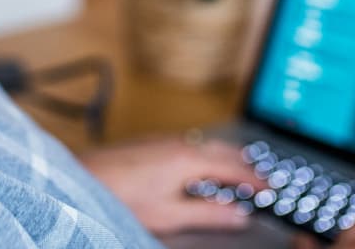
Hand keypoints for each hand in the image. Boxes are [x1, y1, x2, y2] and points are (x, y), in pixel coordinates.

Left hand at [80, 136, 261, 234]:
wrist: (84, 178)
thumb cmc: (121, 198)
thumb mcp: (169, 215)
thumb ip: (207, 213)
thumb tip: (238, 214)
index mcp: (189, 160)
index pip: (233, 169)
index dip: (254, 180)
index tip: (269, 189)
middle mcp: (179, 143)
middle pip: (223, 150)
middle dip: (245, 163)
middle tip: (262, 177)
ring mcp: (164, 139)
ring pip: (207, 143)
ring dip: (226, 155)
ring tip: (239, 167)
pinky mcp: (151, 141)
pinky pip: (190, 141)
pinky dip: (207, 151)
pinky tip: (202, 161)